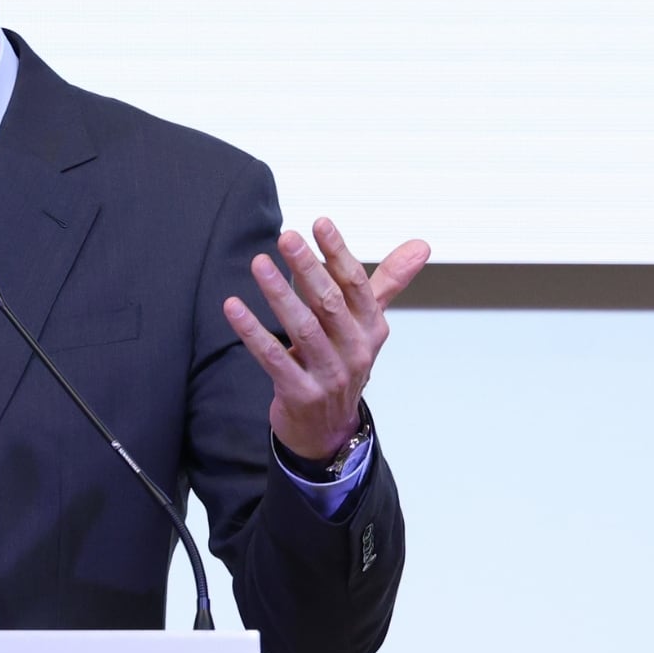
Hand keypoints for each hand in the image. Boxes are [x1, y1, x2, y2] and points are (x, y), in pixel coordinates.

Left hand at [223, 218, 430, 461]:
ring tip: (258, 263)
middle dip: (308, 268)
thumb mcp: (367, 324)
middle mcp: (355, 350)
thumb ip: (386, 282)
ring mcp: (329, 374)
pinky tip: (232, 307)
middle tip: (286, 237)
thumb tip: (420, 245)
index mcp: (371, 327)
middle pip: (331, 303)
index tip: (320, 223)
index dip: (338, 253)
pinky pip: (274, 358)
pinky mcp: (301, 393)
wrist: (328, 429)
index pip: (356, 284)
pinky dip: (252, 332)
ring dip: (279, 294)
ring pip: (303, 328)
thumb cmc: (343, 362)